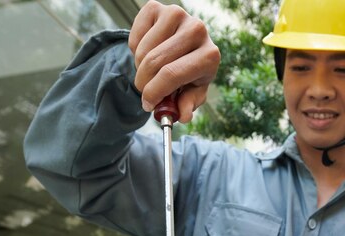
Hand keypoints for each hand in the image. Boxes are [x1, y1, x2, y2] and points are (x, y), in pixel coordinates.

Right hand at [128, 0, 220, 121]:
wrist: (187, 45)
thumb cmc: (191, 72)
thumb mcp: (194, 91)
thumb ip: (188, 104)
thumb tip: (183, 116)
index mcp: (210, 55)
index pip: (172, 74)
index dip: (154, 92)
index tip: (147, 104)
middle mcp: (197, 30)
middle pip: (154, 62)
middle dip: (144, 83)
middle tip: (144, 93)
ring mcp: (177, 14)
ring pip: (142, 51)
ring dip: (140, 68)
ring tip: (150, 71)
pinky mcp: (157, 7)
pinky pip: (135, 36)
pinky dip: (135, 50)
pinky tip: (148, 51)